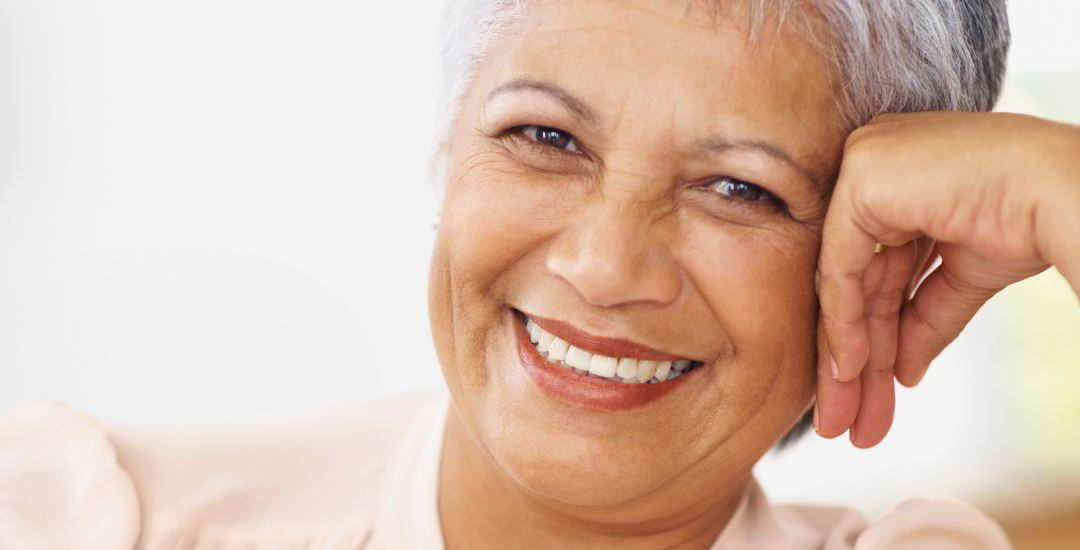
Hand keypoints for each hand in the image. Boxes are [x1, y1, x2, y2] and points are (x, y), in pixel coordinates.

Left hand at [814, 111, 1079, 447]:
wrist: (1060, 192)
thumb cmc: (1025, 219)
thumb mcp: (961, 279)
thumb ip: (922, 320)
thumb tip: (902, 371)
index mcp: (893, 181)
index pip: (872, 275)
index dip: (871, 343)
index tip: (865, 402)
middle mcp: (868, 169)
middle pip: (856, 286)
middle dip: (854, 364)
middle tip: (843, 424)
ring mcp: (859, 168)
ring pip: (845, 285)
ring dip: (847, 359)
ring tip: (843, 419)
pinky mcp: (859, 178)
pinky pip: (841, 267)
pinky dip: (845, 323)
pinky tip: (849, 373)